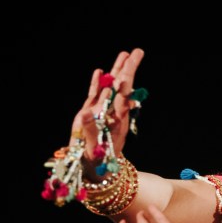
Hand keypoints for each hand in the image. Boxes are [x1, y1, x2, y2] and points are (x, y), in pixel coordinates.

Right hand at [69, 48, 144, 174]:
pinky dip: (98, 84)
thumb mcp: (94, 148)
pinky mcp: (91, 115)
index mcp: (117, 120)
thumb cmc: (97, 162)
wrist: (95, 170)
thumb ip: (89, 130)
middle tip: (136, 51)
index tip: (132, 64)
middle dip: (128, 69)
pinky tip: (100, 71)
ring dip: (116, 72)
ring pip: (111, 88)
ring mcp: (103, 112)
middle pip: (122, 87)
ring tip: (123, 54)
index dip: (127, 80)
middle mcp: (112, 113)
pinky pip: (96, 96)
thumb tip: (85, 113)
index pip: (123, 96)